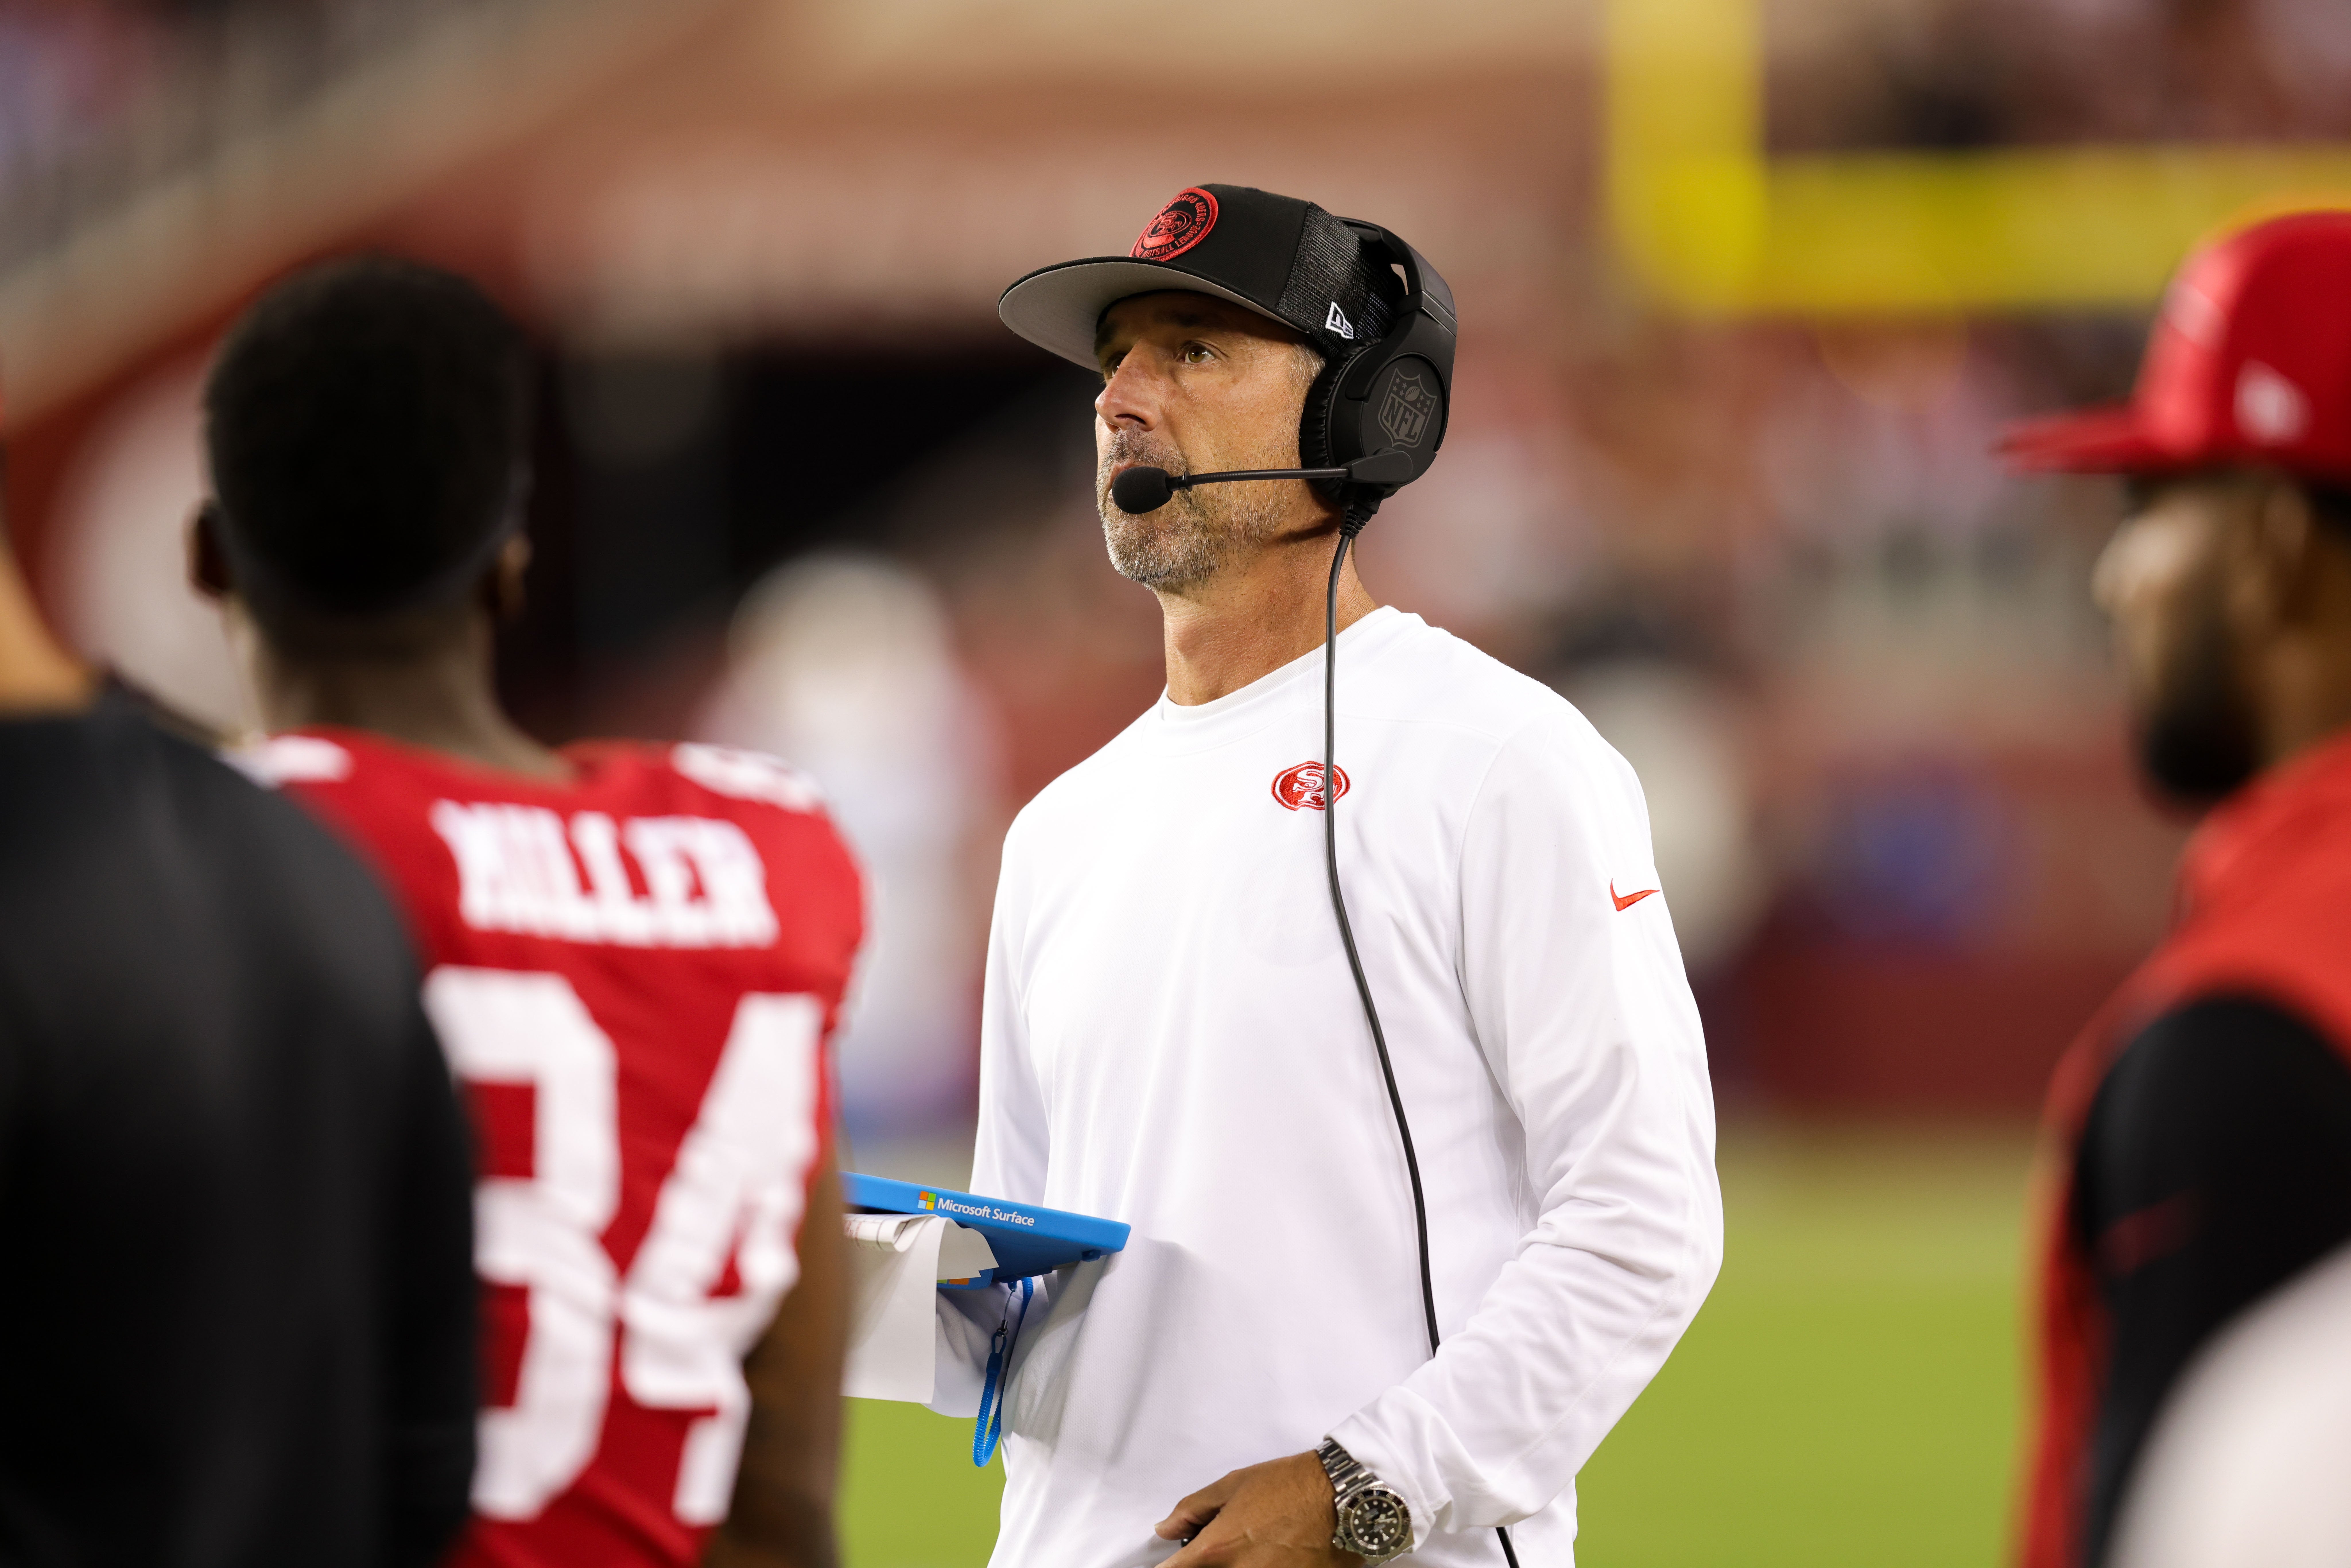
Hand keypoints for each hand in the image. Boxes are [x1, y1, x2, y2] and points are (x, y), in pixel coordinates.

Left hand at [1154, 1451, 1360, 1567]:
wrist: (1341, 1498)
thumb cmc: (1291, 1487)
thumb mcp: (1232, 1485)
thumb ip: (1193, 1509)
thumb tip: (1166, 1527)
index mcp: (1218, 1550)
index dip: (1172, 1565)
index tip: (1177, 1559)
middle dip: (1204, 1563)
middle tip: (1224, 1544)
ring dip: (1232, 1565)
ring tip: (1251, 1545)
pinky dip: (1255, 1567)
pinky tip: (1268, 1553)